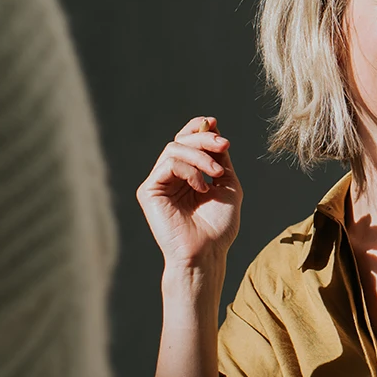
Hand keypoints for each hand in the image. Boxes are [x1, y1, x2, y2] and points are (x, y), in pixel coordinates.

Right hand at [137, 115, 241, 268]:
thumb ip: (219, 157)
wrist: (208, 253)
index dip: (199, 127)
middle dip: (204, 138)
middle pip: (181, 140)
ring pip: (174, 148)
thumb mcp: (228, 184)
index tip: (216, 123)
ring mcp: (158, 183)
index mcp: (188, 174)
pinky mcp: (149, 191)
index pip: (187, 141)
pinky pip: (167, 164)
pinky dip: (189, 170)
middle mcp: (170, 176)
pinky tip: (201, 187)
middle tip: (224, 145)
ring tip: (216, 174)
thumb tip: (213, 124)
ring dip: (200, 155)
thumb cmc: (219, 226)